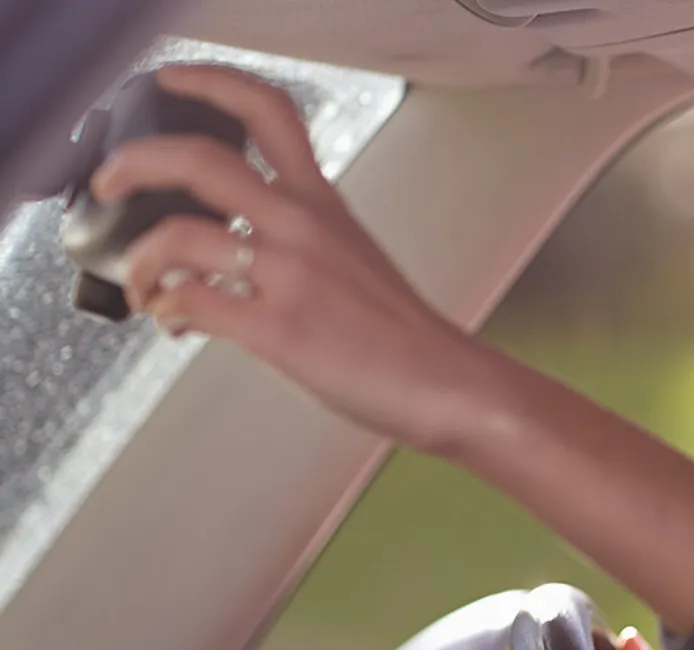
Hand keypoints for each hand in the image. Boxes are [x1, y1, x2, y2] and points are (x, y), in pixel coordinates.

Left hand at [93, 64, 507, 453]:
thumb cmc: (403, 336)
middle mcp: (303, 227)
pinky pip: (191, 302)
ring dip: (137, 262)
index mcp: (322, 205)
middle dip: (132, 165)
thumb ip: (294, 241)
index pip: (269, 113)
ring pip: (176, 237)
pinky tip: (175, 323)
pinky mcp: (279, 328)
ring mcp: (289, 276)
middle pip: (200, 160)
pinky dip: (165, 310)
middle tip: (108, 183)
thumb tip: (227, 258)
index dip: (209, 85)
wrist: (449, 385)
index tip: (172, 85)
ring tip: (140, 286)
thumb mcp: (353, 260)